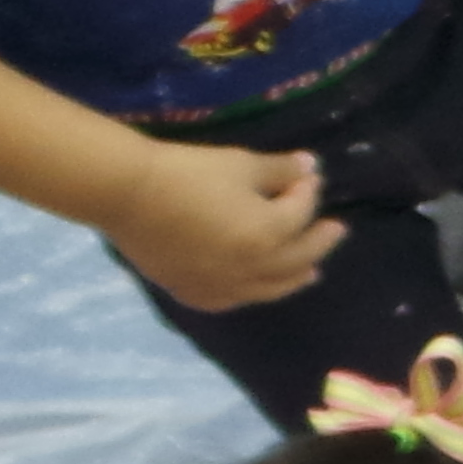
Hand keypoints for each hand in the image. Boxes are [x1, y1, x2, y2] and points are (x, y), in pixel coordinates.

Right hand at [99, 139, 339, 310]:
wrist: (127, 195)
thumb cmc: (187, 174)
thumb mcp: (240, 164)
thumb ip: (279, 170)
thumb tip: (308, 167)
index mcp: (267, 235)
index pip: (300, 213)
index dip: (307, 191)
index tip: (309, 176)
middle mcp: (250, 268)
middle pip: (297, 258)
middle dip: (319, 242)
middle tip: (335, 231)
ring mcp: (221, 285)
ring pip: (271, 288)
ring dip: (295, 277)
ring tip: (312, 273)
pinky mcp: (193, 291)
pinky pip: (234, 299)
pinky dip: (254, 292)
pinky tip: (258, 286)